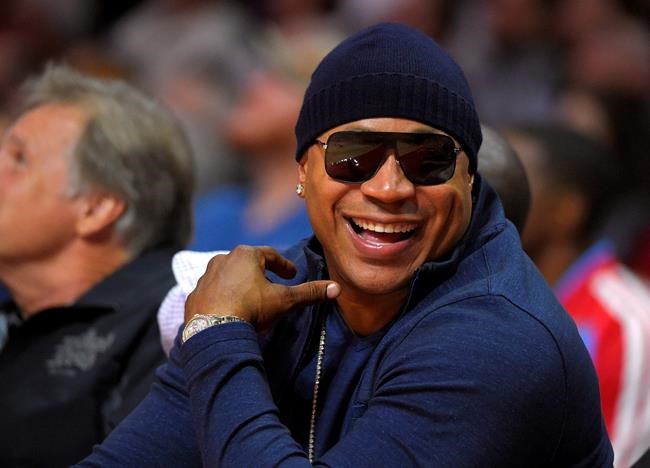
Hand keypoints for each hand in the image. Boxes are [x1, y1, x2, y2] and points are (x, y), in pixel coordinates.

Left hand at [184, 245, 339, 328]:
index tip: (291, 274)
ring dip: (239, 283)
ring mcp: (205, 277)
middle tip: (271, 283)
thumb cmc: (252, 308)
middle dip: (259, 272)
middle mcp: (222, 260)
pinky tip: (228, 309)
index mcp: (245, 255)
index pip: (270, 255)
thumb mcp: (284, 300)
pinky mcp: (194, 295)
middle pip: (246, 262)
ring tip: (249, 297)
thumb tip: (336, 288)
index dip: (283, 265)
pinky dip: (222, 297)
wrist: (213, 331)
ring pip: (227, 276)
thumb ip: (309, 293)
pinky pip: (212, 292)